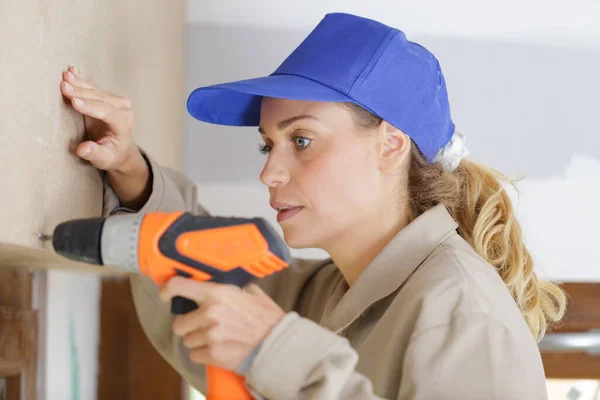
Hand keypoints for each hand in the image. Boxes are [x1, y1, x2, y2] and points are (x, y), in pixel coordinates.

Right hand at [60, 66, 138, 171]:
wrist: (120, 149)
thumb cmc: (112, 155)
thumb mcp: (105, 160)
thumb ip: (95, 154)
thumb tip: (83, 149)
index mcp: (123, 124)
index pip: (107, 112)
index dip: (90, 107)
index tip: (74, 102)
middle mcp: (123, 110)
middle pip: (99, 98)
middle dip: (81, 92)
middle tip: (63, 86)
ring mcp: (116, 101)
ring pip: (95, 90)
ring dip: (79, 83)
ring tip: (65, 76)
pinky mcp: (106, 97)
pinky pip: (92, 87)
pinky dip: (81, 80)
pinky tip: (71, 71)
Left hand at [159, 277, 285, 370]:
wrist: (277, 343)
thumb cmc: (266, 318)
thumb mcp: (252, 293)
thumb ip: (232, 288)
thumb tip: (221, 284)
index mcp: (217, 293)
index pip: (179, 286)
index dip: (167, 290)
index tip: (164, 295)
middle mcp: (210, 312)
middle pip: (179, 323)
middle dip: (189, 326)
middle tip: (203, 326)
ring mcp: (210, 335)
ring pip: (187, 341)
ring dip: (198, 341)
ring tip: (216, 339)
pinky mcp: (213, 354)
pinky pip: (195, 355)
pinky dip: (204, 355)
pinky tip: (218, 349)